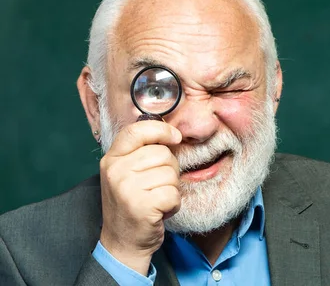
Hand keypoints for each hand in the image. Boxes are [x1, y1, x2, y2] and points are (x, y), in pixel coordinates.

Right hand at [98, 120, 181, 274]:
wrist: (123, 243)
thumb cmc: (132, 204)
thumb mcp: (127, 173)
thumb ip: (142, 152)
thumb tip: (171, 132)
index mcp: (112, 159)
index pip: (137, 130)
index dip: (161, 129)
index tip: (175, 137)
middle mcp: (116, 170)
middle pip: (162, 153)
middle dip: (169, 170)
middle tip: (157, 187)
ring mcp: (126, 188)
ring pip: (170, 174)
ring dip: (171, 189)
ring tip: (156, 200)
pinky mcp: (141, 205)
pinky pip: (173, 193)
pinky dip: (173, 204)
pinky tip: (160, 211)